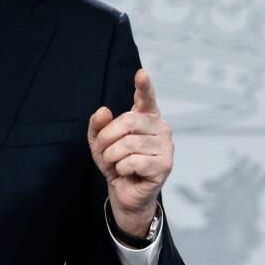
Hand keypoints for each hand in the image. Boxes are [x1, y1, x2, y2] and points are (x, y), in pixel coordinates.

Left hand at [87, 69, 172, 235]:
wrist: (124, 191)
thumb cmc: (116, 162)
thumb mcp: (99, 141)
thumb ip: (98, 124)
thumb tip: (104, 111)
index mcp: (146, 118)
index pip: (146, 98)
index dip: (144, 86)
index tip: (141, 73)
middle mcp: (160, 128)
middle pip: (128, 121)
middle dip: (107, 138)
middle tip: (104, 151)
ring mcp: (166, 146)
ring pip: (128, 144)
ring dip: (112, 156)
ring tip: (115, 163)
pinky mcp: (165, 165)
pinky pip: (133, 161)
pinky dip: (121, 168)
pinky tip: (126, 172)